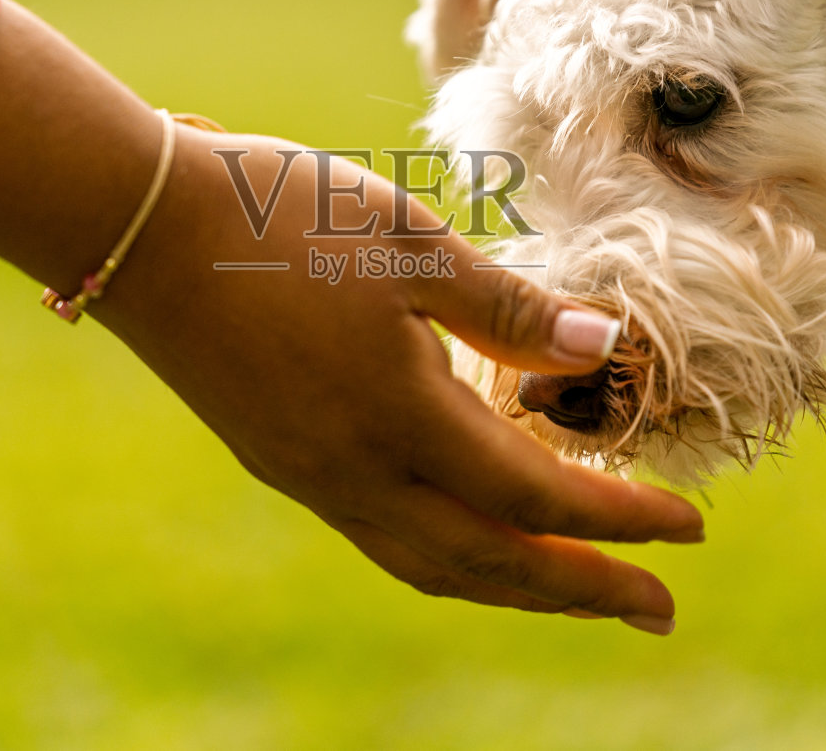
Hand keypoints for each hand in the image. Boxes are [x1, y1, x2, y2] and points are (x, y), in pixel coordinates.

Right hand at [0, 0, 701, 629]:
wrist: (139, 226)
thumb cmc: (279, 216)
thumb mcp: (407, 244)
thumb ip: (508, 309)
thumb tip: (606, 349)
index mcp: (398, 416)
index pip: (536, 496)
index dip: (618, 518)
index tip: (686, 532)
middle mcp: (355, 471)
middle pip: (490, 562)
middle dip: (582, 592)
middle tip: (658, 608)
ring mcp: (310, 476)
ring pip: (433, 565)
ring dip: (516, 587)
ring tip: (577, 592)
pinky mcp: (281, 461)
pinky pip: (386, 540)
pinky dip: (453, 556)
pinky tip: (471, 532)